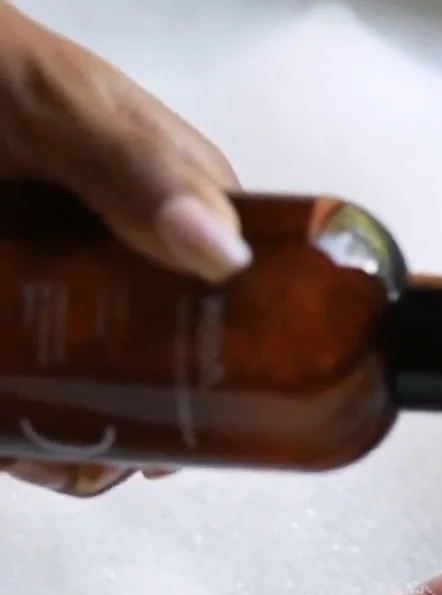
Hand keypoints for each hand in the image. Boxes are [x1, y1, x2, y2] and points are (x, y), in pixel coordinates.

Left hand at [0, 5, 246, 495]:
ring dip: (88, 444)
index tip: (217, 426)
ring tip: (51, 461)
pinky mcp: (26, 321)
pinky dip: (31, 432)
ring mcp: (75, 294)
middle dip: (154, 427)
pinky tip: (21, 448)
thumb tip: (225, 255)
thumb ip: (141, 168)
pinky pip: (41, 392)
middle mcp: (141, 265)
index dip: (242, 376)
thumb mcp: (68, 111)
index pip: (244, 308)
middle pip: (175, 369)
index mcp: (184, 217)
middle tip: (115, 458)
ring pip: (108, 392)